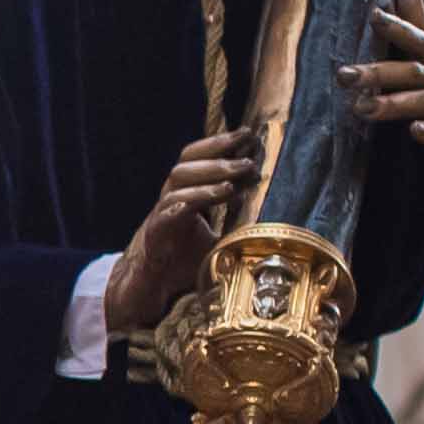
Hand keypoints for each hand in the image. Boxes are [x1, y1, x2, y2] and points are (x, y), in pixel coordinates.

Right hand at [102, 128, 263, 336]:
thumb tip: (271, 219)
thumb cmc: (184, 261)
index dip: (224, 145)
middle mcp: (172, 195)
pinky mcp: (156, 230)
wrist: (153, 286)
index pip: (201, 158)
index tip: (251, 137)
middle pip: (189, 158)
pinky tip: (217, 194)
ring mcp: (162, 210)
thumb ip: (236, 225)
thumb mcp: (218, 239)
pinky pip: (170, 208)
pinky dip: (193, 198)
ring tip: (236, 175)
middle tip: (247, 150)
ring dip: (210, 173)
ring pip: (179, 177)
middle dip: (218, 149)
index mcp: (187, 193)